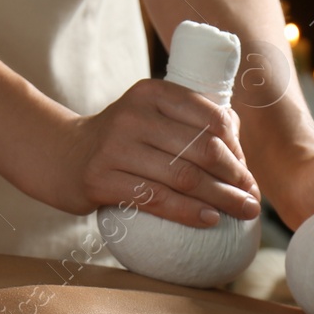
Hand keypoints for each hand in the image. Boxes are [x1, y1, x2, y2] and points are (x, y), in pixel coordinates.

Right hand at [51, 78, 261, 227]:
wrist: (60, 155)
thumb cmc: (119, 140)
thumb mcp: (148, 115)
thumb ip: (187, 121)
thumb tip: (238, 146)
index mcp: (152, 93)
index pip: (210, 118)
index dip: (237, 149)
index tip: (246, 172)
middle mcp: (133, 116)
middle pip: (202, 150)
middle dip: (235, 177)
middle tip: (253, 198)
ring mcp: (115, 148)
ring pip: (183, 177)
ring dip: (221, 199)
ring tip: (243, 212)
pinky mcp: (101, 180)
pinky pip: (156, 200)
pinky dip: (188, 212)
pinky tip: (210, 220)